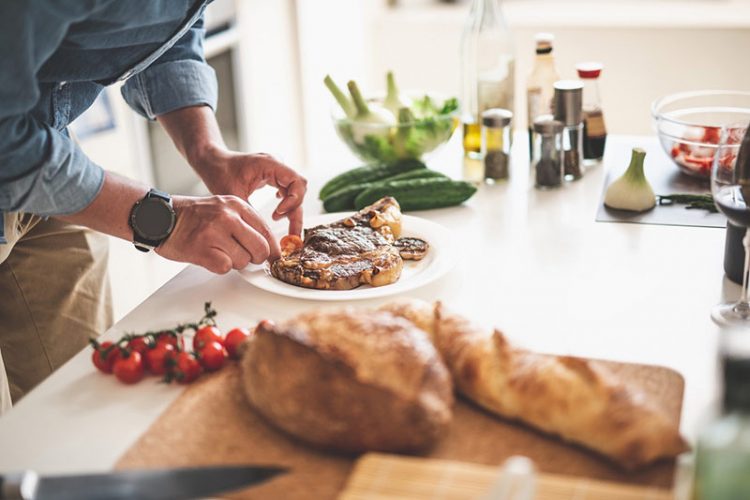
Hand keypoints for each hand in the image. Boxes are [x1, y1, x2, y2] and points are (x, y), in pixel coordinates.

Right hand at [156, 195, 280, 273]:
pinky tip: (209, 256)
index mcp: (236, 205)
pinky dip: (220, 267)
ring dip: (234, 262)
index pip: (267, 231)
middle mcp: (228, 216)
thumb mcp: (223, 208)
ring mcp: (214, 232)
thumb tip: (269, 247)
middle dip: (256, 258)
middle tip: (245, 257)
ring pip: (244, 260)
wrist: (159, 217)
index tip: (273, 257)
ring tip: (219, 251)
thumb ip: (245, 223)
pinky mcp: (202, 249)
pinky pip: (226, 268)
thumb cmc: (192, 216)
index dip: (272, 248)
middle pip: (261, 248)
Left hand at [195, 149, 306, 235]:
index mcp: (270, 164)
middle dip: (296, 212)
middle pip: (299, 189)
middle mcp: (276, 165)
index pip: (296, 181)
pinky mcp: (273, 176)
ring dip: (292, 210)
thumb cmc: (219, 172)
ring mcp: (276, 170)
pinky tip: (278, 214)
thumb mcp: (234, 196)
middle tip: (292, 234)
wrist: (212, 161)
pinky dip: (287, 204)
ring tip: (281, 225)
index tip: (278, 214)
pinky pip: (288, 191)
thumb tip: (265, 236)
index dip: (294, 200)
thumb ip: (251, 213)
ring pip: (295, 192)